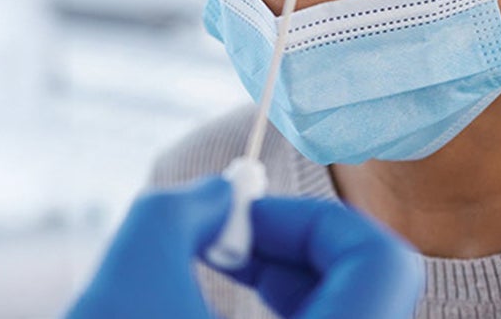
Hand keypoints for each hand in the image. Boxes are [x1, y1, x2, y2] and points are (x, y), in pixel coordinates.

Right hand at [66, 176, 422, 318]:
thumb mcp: (119, 296)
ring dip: (286, 272)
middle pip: (367, 284)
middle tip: (226, 238)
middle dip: (293, 242)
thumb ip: (174, 215)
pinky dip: (285, 307)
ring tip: (223, 267)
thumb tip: (220, 194)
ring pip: (348, 308)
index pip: (381, 263)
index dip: (313, 221)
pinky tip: (224, 305)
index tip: (241, 222)